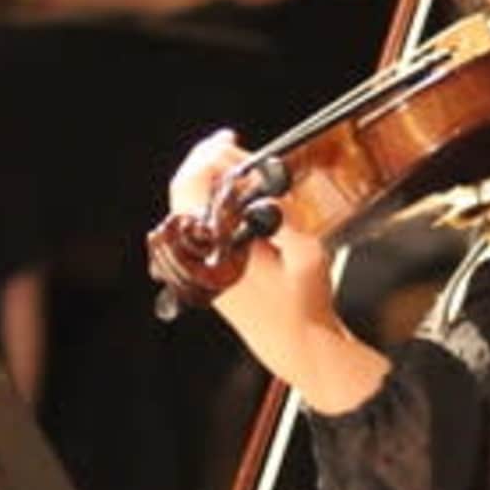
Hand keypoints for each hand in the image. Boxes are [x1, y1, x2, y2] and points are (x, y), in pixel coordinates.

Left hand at [168, 125, 343, 367]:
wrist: (295, 345)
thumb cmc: (303, 304)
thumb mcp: (307, 254)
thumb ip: (284, 217)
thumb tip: (266, 192)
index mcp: (215, 249)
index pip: (194, 187)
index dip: (214, 158)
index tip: (238, 149)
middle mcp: (197, 256)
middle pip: (182, 191)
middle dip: (206, 161)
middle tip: (229, 144)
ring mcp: (196, 264)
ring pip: (186, 206)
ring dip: (208, 180)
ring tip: (235, 163)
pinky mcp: (204, 268)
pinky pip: (196, 224)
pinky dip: (210, 201)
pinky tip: (232, 193)